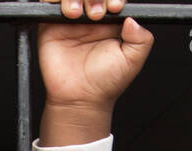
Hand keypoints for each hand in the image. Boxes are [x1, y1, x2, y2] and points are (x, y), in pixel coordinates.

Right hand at [38, 0, 153, 146]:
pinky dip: (56, 0)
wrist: (80, 99)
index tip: (114, 7)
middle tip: (97, 15)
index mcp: (112, 20)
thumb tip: (134, 19)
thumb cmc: (105, 83)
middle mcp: (92, 16)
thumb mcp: (132, 61)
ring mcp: (72, 19)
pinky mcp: (51, 24)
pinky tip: (67, 13)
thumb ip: (142, 39)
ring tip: (77, 15)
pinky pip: (50, 2)